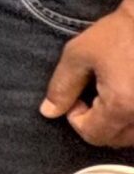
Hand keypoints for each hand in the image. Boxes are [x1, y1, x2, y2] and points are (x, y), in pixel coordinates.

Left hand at [42, 0, 133, 146]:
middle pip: (114, 140)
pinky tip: (128, 96)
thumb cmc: (118, 34)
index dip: (76, 118)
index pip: (92, 135)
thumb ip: (62, 86)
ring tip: (112, 95)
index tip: (78, 96)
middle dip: (97, 123)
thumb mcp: (79, 54)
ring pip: (132, 138)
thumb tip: (48, 113)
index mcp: (122, 106)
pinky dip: (132, 120)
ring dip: (117, 124)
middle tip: (94, 95)